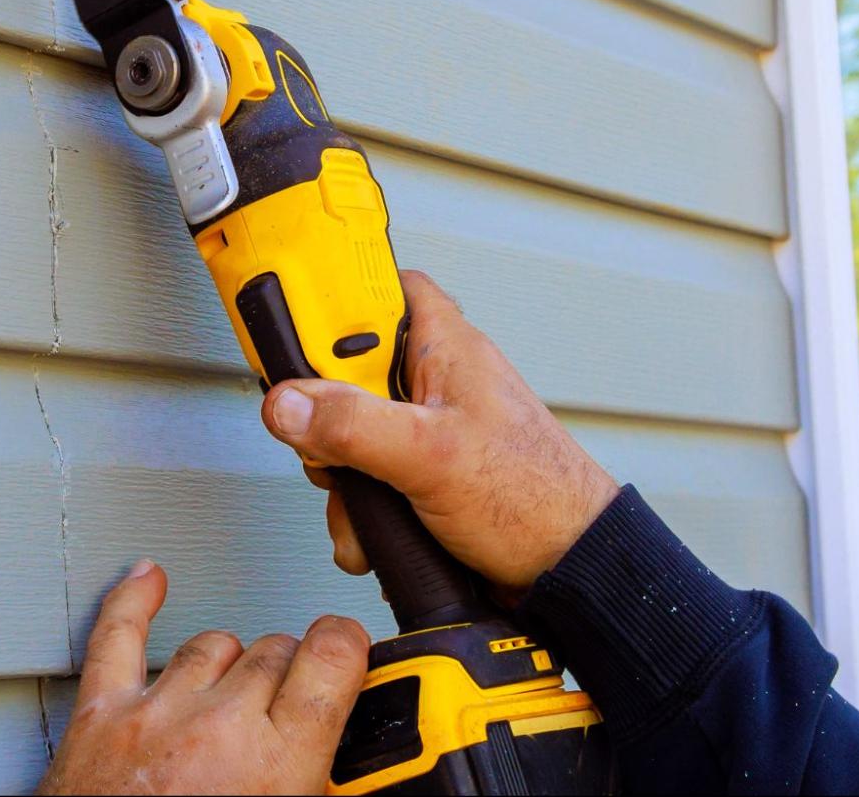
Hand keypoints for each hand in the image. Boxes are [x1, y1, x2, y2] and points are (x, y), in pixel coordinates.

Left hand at [37, 559, 368, 794]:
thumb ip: (325, 792)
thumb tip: (357, 786)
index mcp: (277, 766)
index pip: (332, 658)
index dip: (347, 648)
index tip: (351, 653)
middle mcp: (218, 727)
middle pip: (274, 651)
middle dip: (288, 674)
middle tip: (287, 708)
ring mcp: (155, 715)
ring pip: (214, 643)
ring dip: (231, 663)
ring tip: (232, 700)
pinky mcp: (99, 716)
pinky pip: (116, 636)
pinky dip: (132, 601)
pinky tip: (148, 580)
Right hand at [262, 270, 617, 593]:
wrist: (570, 569)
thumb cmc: (536, 499)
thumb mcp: (429, 455)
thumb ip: (353, 424)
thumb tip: (288, 404)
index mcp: (443, 346)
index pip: (376, 288)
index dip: (332, 300)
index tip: (291, 331)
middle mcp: (434, 379)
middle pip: (346, 368)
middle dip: (326, 416)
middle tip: (330, 442)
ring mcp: (427, 427)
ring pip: (351, 429)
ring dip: (344, 474)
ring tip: (363, 503)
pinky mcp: (424, 471)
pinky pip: (369, 473)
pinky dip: (363, 506)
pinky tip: (374, 531)